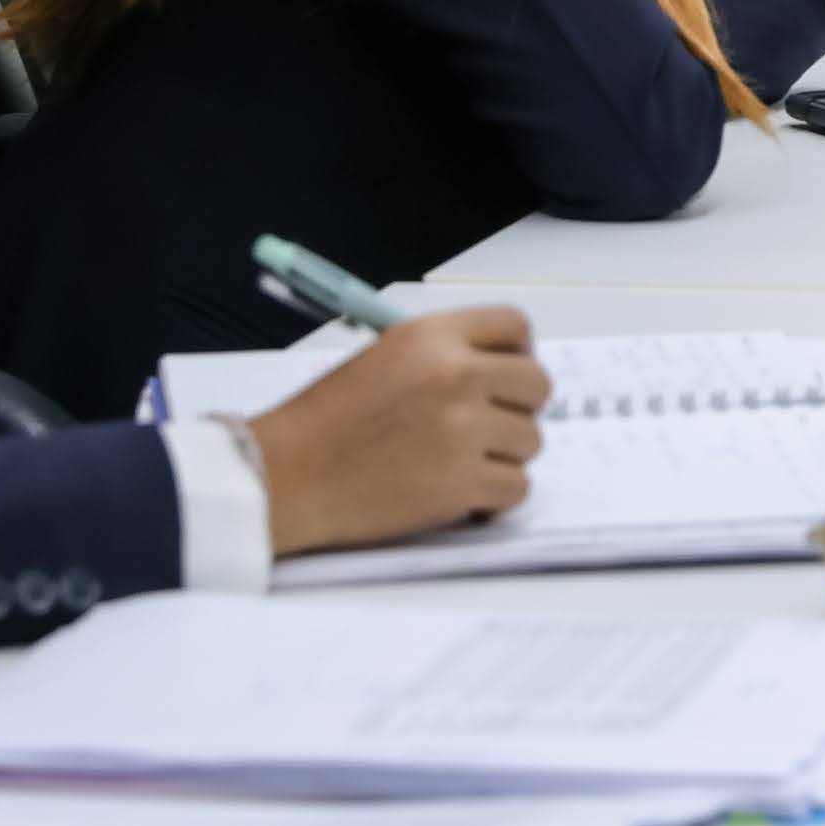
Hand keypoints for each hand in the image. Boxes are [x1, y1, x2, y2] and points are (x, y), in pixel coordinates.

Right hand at [248, 306, 549, 556]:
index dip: (518, 353)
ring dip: (504, 457)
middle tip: (492, 427)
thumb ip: (441, 357)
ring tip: (462, 464)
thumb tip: (496, 375)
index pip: (514, 326)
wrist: (287, 476)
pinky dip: (495, 498)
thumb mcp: (383, 359)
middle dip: (520, 408)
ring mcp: (464, 431)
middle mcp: (456, 376)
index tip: (508, 376)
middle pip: (537, 384)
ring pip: (530, 441)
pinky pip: (516, 488)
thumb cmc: (323, 422)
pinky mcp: (462, 484)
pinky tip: (465, 496)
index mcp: (432, 338)